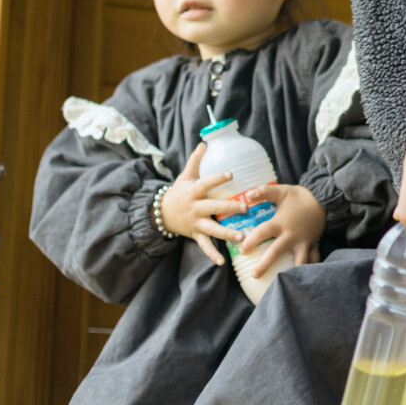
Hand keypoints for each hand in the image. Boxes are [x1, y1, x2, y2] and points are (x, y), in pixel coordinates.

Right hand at [158, 142, 244, 265]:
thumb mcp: (185, 175)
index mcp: (194, 191)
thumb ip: (196, 160)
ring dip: (226, 234)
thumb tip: (205, 142)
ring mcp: (195, 223)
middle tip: (245, 207)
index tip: (231, 174)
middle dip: (229, 208)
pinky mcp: (195, 235)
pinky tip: (222, 262)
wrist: (160, 213)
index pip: (206, 183)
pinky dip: (212, 254)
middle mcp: (195, 208)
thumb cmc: (178, 192)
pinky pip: (204, 246)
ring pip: (212, 230)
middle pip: (214, 207)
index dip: (218, 178)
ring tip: (241, 236)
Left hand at [240, 183, 326, 274]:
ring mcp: (304, 242)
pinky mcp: (313, 245)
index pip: (262, 233)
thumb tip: (247, 195)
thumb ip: (264, 191)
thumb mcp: (281, 191)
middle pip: (276, 252)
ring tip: (282, 285)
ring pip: (297, 262)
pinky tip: (303, 281)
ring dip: (289, 273)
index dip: (251, 241)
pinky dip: (309, 270)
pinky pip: (312, 261)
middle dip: (264, 265)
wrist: (324, 198)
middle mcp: (291, 235)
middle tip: (254, 275)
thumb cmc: (300, 196)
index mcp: (281, 223)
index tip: (242, 250)